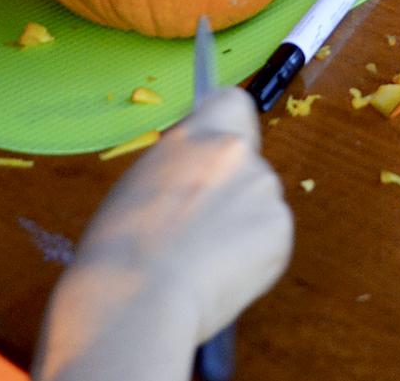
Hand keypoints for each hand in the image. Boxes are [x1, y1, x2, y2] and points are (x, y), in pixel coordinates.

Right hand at [33, 87, 291, 380]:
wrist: (136, 298)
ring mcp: (263, 189)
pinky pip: (270, 237)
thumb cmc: (119, 249)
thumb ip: (178, 167)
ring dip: (241, 224)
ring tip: (199, 260)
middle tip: (199, 227)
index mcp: (197, 134)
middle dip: (231, 189)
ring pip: (258, 202)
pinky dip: (253, 255)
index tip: (216, 148)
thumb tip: (195, 175)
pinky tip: (217, 275)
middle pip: (247, 161)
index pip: (232, 102)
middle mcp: (236, 151)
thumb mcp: (139, 183)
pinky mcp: (280, 230)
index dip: (227, 126)